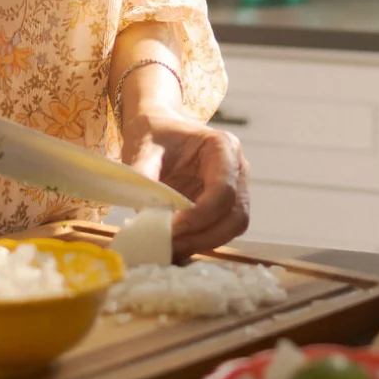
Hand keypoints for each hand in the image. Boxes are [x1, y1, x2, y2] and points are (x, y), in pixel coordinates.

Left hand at [120, 104, 249, 257]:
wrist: (158, 131)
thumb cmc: (156, 134)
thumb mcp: (145, 149)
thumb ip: (144, 176)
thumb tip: (141, 212)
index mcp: (223, 147)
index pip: (224, 189)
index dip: (200, 215)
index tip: (171, 228)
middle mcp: (237, 169)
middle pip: (235, 215)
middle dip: (203, 236)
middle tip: (170, 245)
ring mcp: (235, 189)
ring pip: (231, 228)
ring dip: (202, 243)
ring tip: (170, 248)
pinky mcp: (223, 208)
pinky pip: (219, 231)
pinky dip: (199, 242)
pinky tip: (175, 245)